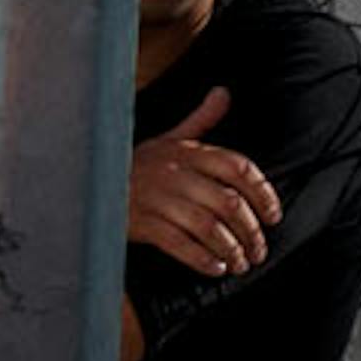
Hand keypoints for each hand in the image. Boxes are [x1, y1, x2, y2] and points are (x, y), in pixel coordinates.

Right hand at [127, 87, 280, 276]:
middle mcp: (173, 172)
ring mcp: (155, 197)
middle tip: (259, 250)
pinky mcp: (140, 221)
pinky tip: (215, 268)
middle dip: (251, 232)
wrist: (88, 182)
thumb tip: (223, 92)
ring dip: (231, 250)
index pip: (238, 168)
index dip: (263, 194)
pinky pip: (179, 243)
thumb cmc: (136, 165)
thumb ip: (200, 120)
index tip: (273, 216)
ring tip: (240, 263)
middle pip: (228, 203)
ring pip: (208, 227)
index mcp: (185, 151)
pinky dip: (202, 259)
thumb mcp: (167, 139)